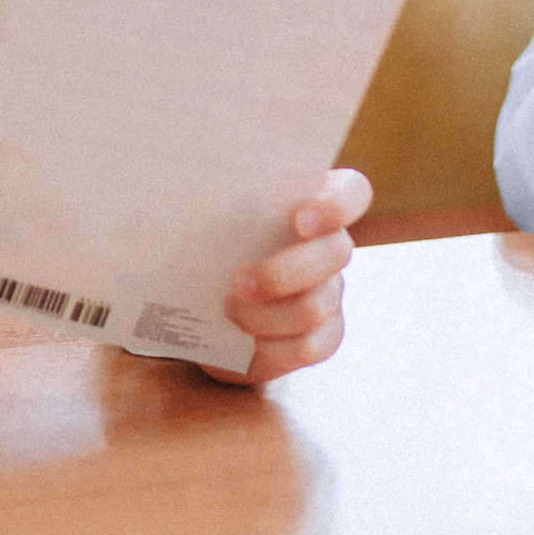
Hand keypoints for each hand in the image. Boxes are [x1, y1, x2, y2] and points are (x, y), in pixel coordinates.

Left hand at [204, 167, 370, 386]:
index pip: (350, 192)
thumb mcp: (205, 220)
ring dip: (265, 314)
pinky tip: (243, 339)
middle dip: (284, 272)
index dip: (336, 203)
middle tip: (238, 281)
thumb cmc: (207, 249)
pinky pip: (309, 346)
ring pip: (316, 305)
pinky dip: (270, 347)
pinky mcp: (323, 338)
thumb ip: (215, 202)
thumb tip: (183, 188)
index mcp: (311, 205)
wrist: (199, 310)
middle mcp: (329, 248)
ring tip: (228, 310)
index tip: (300, 219)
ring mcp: (330, 294)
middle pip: (336, 253)